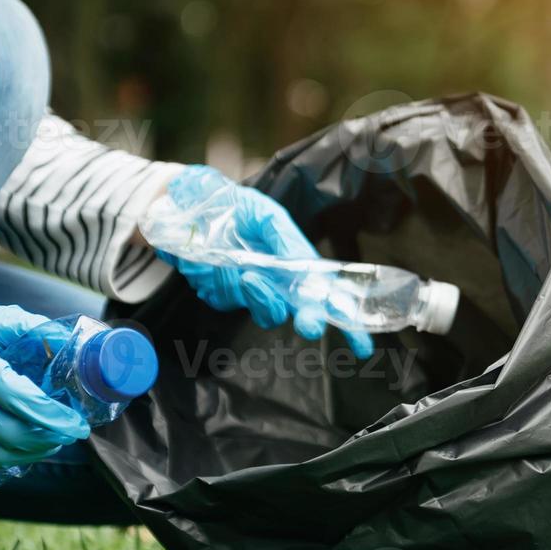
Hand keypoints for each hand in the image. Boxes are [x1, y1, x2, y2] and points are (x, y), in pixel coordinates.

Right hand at [0, 303, 90, 471]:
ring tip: (49, 441)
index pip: (21, 400)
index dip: (54, 417)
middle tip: (67, 433)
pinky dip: (3, 459)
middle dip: (48, 438)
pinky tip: (20, 449)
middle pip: (10, 433)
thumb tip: (72, 343)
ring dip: (30, 453)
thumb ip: (34, 328)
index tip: (78, 424)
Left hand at [154, 166, 373, 358]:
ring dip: (261, 296)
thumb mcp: (267, 215)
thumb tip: (307, 266)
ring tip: (246, 273)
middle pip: (299, 313)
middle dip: (307, 319)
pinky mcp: (219, 295)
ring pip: (266, 312)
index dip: (348, 325)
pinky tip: (218, 265)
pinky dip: (224, 284)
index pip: (328, 297)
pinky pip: (228, 302)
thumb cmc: (235, 205)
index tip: (362, 347)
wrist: (188, 203)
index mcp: (296, 266)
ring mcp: (249, 292)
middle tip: (310, 324)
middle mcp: (277, 284)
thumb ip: (287, 242)